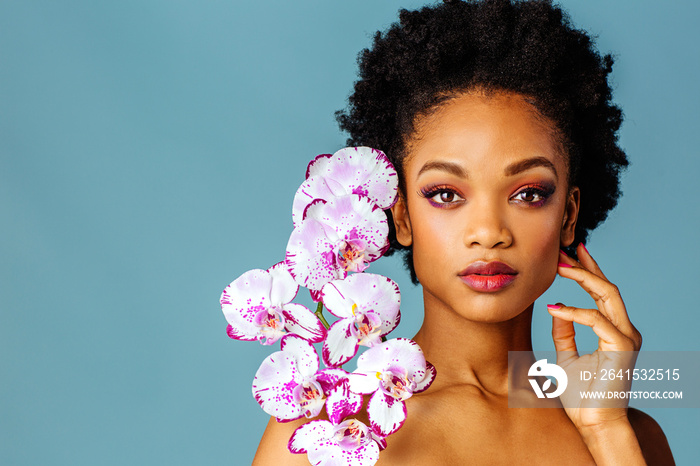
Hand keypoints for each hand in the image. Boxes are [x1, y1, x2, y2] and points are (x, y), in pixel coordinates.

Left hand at [547, 243, 642, 431]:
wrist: (593, 423)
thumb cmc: (581, 396)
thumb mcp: (566, 357)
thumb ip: (564, 333)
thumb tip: (557, 308)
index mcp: (614, 332)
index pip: (602, 294)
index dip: (587, 271)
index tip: (569, 254)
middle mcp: (624, 331)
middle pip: (607, 288)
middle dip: (585, 267)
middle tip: (563, 252)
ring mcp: (626, 338)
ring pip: (608, 296)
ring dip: (583, 278)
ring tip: (560, 267)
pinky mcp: (622, 348)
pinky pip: (596, 320)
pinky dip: (573, 312)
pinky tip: (554, 308)